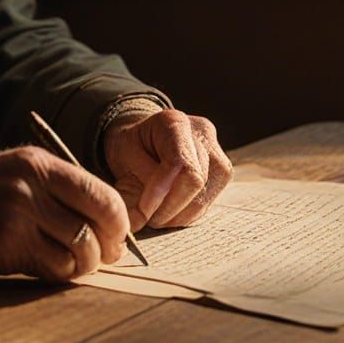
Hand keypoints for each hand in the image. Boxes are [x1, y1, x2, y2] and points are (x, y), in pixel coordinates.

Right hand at [0, 147, 129, 281]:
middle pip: (98, 226)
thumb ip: (61, 190)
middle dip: (108, 248)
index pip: (103, 195)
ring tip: (73, 263)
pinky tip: (49, 267)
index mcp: (40, 164)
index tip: (117, 237)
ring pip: (80, 251)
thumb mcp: (19, 172)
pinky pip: (53, 270)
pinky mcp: (5, 249)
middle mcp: (31, 188)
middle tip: (105, 256)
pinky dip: (60, 274)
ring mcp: (18, 218)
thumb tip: (111, 224)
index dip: (119, 223)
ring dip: (83, 265)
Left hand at [103, 106, 231, 229]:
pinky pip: (210, 200)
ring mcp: (216, 151)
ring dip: (179, 215)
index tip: (143, 212)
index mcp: (174, 122)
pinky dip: (188, 213)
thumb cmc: (132, 145)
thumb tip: (137, 220)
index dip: (162, 192)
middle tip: (148, 220)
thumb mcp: (121, 158)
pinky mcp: (221, 171)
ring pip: (206, 195)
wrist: (145, 138)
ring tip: (157, 217)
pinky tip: (172, 212)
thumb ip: (131, 186)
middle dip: (170, 208)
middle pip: (195, 180)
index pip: (178, 163)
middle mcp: (201, 132)